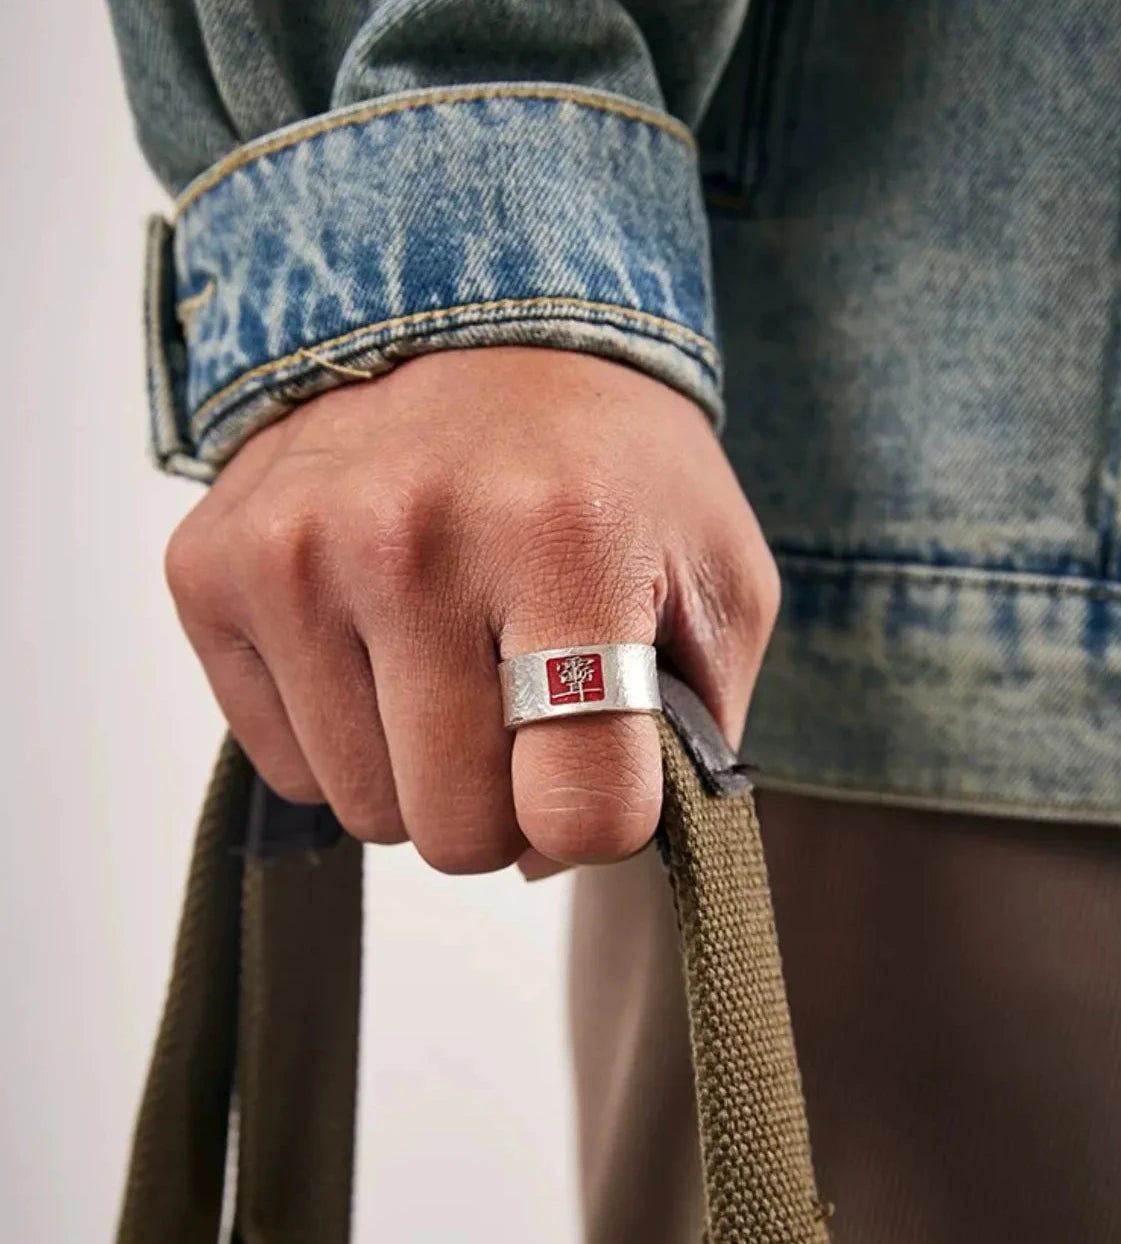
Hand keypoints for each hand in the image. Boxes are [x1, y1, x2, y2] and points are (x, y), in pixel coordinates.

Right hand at [165, 349, 778, 872]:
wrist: (474, 321)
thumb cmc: (608, 466)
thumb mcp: (716, 581)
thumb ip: (691, 739)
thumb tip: (556, 852)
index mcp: (564, 542)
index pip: (580, 807)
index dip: (599, 822)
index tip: (597, 766)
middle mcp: (410, 540)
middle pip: (458, 832)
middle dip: (501, 803)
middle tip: (517, 711)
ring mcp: (294, 554)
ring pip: (364, 809)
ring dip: (417, 767)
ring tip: (446, 658)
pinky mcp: (211, 570)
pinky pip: (284, 766)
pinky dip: (340, 733)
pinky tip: (372, 639)